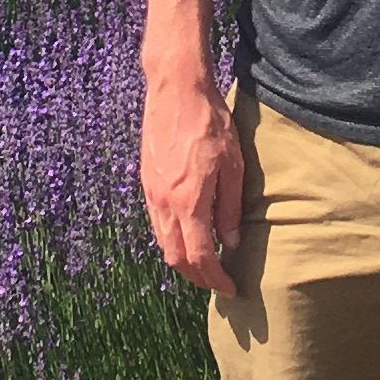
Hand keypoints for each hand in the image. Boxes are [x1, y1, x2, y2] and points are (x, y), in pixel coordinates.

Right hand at [140, 63, 244, 296]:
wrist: (176, 91)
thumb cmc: (210, 123)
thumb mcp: (233, 165)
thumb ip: (230, 208)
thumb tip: (231, 243)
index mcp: (188, 202)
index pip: (200, 256)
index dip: (215, 278)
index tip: (230, 288)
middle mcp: (164, 203)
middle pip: (176, 257)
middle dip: (197, 277)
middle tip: (218, 282)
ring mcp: (151, 194)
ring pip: (163, 243)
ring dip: (183, 261)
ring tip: (205, 265)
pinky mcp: (146, 183)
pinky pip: (156, 224)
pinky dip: (172, 240)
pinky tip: (188, 236)